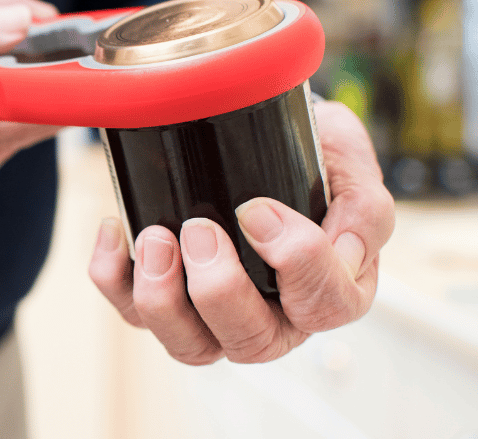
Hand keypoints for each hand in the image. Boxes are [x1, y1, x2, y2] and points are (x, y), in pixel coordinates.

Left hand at [88, 100, 394, 364]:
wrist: (247, 132)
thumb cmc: (303, 155)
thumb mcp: (345, 158)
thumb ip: (363, 200)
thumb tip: (348, 249)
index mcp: (329, 289)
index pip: (327, 306)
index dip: (297, 264)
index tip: (259, 210)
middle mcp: (273, 317)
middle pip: (253, 341)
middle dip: (220, 290)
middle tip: (199, 229)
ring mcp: (213, 317)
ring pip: (190, 347)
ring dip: (164, 299)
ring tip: (154, 236)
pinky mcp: (164, 302)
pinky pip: (131, 312)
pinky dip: (114, 276)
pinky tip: (116, 229)